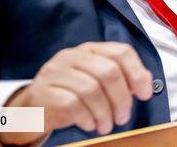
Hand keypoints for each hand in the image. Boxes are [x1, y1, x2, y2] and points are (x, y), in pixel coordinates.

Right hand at [0, 42, 152, 144]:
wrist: (31, 109)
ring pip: (90, 89)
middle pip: (108, 72)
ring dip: (104, 112)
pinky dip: (86, 117)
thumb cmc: (71, 96)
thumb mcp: (97, 85)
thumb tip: (145, 83)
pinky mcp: (42, 91)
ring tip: (107, 126)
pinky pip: (71, 103)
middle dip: (121, 98)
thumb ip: (121, 80)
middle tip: (123, 118)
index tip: (145, 95)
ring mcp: (54, 71)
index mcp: (90, 50)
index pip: (120, 52)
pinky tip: (89, 125)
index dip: (137, 73)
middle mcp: (72, 55)